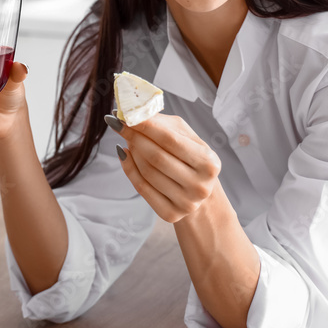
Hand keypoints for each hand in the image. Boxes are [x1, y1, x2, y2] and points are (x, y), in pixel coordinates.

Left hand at [106, 113, 221, 223]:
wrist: (200, 194)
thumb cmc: (190, 158)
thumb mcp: (187, 138)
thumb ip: (164, 125)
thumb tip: (134, 112)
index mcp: (209, 163)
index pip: (170, 140)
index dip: (145, 126)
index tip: (125, 113)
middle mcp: (200, 186)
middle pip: (156, 157)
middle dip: (133, 137)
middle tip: (118, 123)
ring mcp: (186, 203)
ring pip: (147, 172)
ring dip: (132, 152)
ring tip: (127, 139)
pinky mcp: (170, 214)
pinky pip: (141, 188)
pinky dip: (129, 169)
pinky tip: (125, 155)